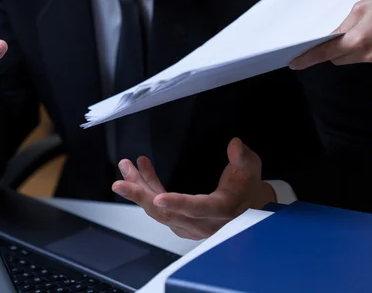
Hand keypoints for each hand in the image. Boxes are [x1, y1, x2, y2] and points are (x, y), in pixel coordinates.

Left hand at [112, 138, 275, 239]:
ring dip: (139, 188)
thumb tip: (235, 146)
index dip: (177, 203)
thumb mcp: (251, 169)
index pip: (197, 208)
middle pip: (166, 214)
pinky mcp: (180, 221)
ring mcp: (188, 225)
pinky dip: (147, 188)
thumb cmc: (247, 187)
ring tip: (126, 167)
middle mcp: (201, 223)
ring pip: (158, 210)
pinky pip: (159, 207)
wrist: (247, 207)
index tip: (157, 198)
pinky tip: (141, 170)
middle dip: (140, 196)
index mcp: (220, 210)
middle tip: (120, 183)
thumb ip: (243, 158)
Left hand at [289, 0, 371, 68]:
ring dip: (351, 49)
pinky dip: (366, 49)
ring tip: (368, 30)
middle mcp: (368, 54)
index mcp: (358, 39)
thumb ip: (341, 28)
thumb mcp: (358, 9)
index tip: (293, 63)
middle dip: (335, 50)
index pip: (325, 53)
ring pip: (352, 59)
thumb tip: (328, 40)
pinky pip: (367, 58)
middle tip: (340, 34)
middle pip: (338, 59)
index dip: (307, 58)